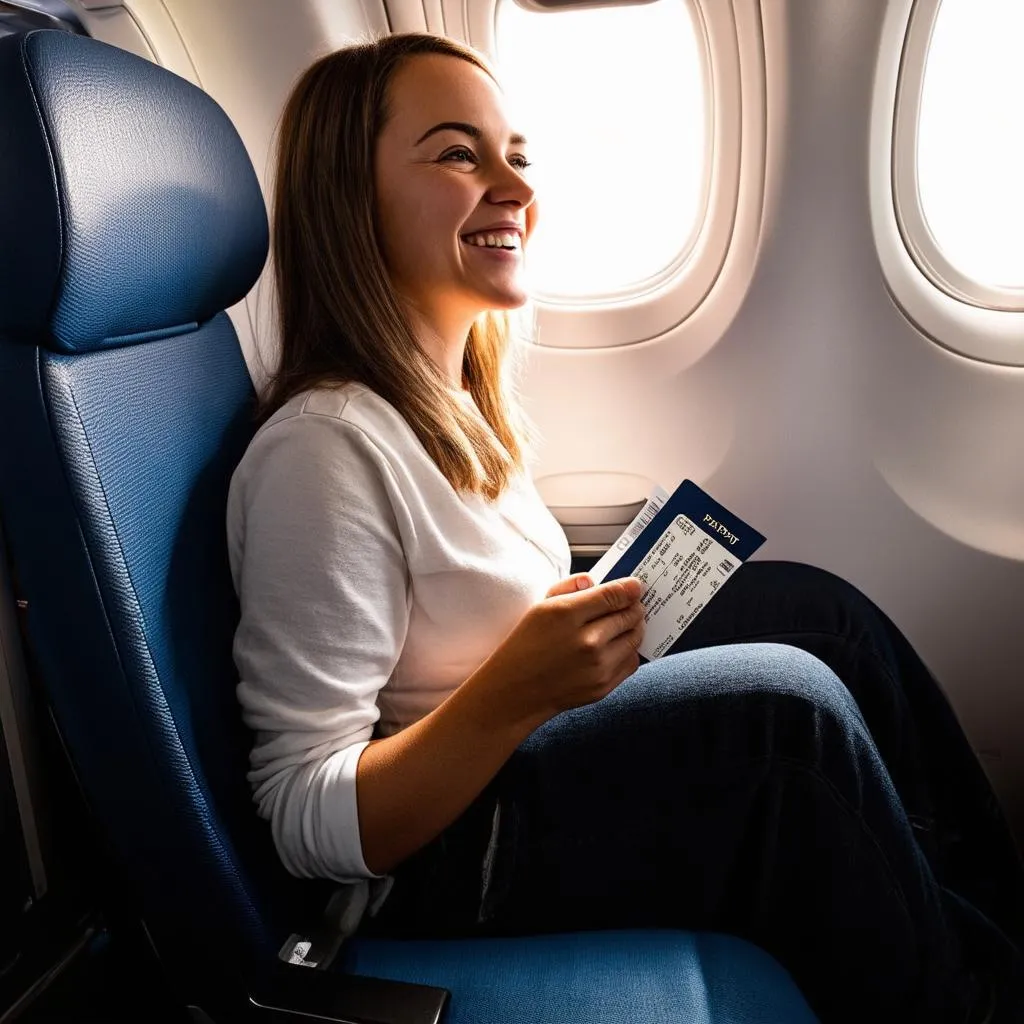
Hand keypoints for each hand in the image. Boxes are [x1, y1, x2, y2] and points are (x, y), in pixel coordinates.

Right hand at [474, 572, 646, 726]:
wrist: (516, 690)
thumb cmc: (526, 645)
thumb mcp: (540, 606)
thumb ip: (569, 587)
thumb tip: (595, 581)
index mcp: (567, 615)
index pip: (613, 595)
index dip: (630, 587)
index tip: (635, 586)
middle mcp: (587, 641)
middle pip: (629, 615)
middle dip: (634, 606)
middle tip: (632, 602)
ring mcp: (598, 667)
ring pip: (635, 637)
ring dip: (635, 626)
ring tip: (626, 621)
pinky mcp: (604, 686)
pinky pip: (632, 661)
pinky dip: (630, 649)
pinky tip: (619, 643)